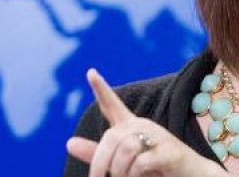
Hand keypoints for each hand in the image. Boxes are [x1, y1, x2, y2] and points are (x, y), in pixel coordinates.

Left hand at [67, 69, 227, 176]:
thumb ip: (97, 155)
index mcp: (131, 127)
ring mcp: (158, 137)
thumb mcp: (123, 164)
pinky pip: (140, 162)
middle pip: (111, 138)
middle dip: (101, 164)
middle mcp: (143, 126)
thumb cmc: (155, 170)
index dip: (101, 89)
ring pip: (125, 150)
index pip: (112, 105)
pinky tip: (143, 176)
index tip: (90, 72)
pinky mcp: (169, 152)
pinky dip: (135, 175)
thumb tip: (68, 142)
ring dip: (120, 172)